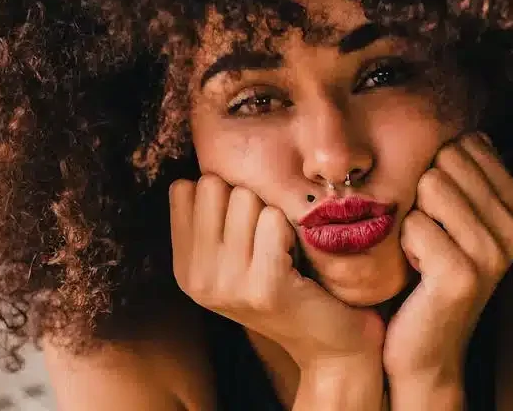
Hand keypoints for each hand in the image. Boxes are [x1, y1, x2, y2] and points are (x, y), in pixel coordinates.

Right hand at [169, 175, 384, 372]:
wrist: (329, 343)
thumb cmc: (286, 284)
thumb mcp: (233, 256)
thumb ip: (211, 217)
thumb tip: (205, 168)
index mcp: (184, 268)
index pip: (183, 189)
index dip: (221, 194)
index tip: (241, 225)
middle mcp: (197, 278)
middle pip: (215, 186)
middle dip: (246, 200)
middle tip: (265, 238)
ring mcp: (228, 285)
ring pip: (245, 198)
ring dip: (272, 214)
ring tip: (281, 249)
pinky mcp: (265, 286)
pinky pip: (273, 219)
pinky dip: (290, 229)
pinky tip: (295, 258)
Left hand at [383, 132, 512, 381]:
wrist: (423, 347)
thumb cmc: (430, 272)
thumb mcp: (458, 219)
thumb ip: (468, 176)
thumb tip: (473, 132)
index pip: (468, 144)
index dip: (439, 171)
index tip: (443, 213)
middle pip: (446, 160)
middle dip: (425, 192)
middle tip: (430, 233)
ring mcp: (492, 253)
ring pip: (430, 185)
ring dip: (413, 217)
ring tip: (423, 250)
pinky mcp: (462, 275)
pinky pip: (413, 224)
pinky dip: (403, 244)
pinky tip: (416, 270)